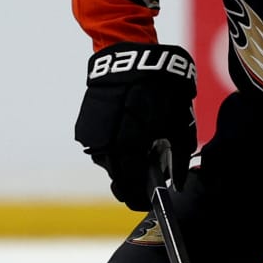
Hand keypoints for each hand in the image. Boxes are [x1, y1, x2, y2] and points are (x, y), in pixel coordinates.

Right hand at [73, 44, 196, 210]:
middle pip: (118, 179)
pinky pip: (100, 145)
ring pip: (108, 162)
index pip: (130, 192)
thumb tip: (178, 182)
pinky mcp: (84, 126)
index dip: (141, 200)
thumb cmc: (162, 95)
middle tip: (148, 175)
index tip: (149, 201)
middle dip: (133, 181)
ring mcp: (91, 137)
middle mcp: (104, 149)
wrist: (132, 62)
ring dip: (122, 161)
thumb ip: (179, 160)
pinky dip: (113, 144)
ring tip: (140, 147)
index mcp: (127, 153)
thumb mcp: (179, 128)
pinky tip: (127, 131)